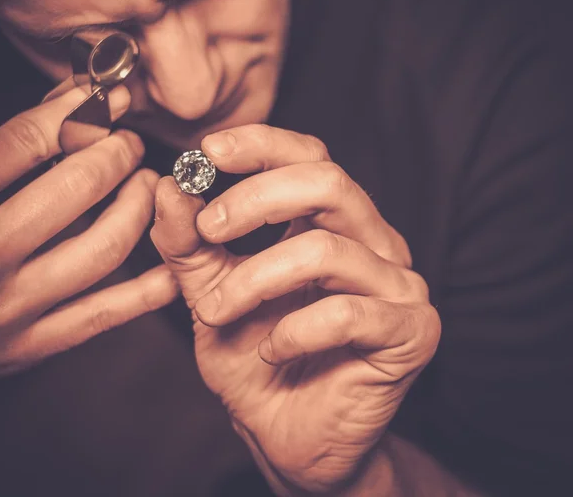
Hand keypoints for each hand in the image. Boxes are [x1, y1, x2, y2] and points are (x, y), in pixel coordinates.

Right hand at [0, 85, 178, 380]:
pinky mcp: (27, 345)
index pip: (26, 142)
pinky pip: (102, 313)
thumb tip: (76, 98)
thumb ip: (9, 142)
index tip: (105, 100)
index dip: (77, 113)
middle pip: (76, 188)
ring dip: (139, 207)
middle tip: (130, 144)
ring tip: (148, 186)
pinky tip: (171, 265)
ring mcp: (6, 306)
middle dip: (117, 155)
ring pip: (103, 247)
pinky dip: (146, 289)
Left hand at [150, 124, 440, 493]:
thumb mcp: (210, 295)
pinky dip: (295, 331)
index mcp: (333, 224)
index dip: (263, 144)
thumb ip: (190, 245)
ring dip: (257, 279)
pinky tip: (273, 351)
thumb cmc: (254, 361)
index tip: (207, 151)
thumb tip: (169, 186)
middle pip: (330, 182)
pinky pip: (349, 313)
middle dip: (257, 199)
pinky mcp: (414, 332)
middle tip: (208, 228)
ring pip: (328, 249)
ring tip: (217, 313)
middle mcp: (373, 243)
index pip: (310, 158)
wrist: (289, 438)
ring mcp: (399, 285)